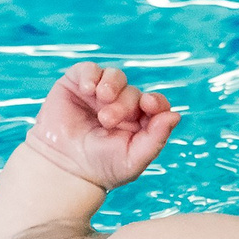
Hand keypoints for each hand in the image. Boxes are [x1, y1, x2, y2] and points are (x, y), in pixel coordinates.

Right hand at [25, 63, 178, 189]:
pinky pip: (88, 69)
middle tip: (108, 120)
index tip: (149, 105)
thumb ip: (156, 139)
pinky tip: (89, 89)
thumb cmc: (101, 168)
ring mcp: (98, 94)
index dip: (156, 101)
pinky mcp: (76, 85)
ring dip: (112, 84)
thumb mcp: (133, 159)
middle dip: (124, 103)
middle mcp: (121, 104)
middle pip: (133, 91)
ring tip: (102, 99)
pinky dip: (91, 74)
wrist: (63, 169)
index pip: (156, 103)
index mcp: (140, 121)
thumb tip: (175, 115)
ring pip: (115, 75)